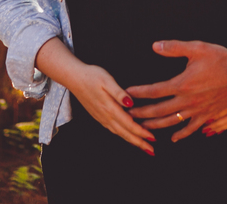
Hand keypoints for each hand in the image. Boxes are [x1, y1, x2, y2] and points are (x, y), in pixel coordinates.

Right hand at [34, 38, 155, 153]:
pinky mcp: (98, 116)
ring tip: (143, 146)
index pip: (129, 124)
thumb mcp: (106, 80)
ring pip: (119, 133)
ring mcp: (101, 117)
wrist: (73, 78)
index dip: (141, 132)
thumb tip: (130, 103)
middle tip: (152, 151)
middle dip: (139, 142)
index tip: (153, 138)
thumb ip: (118, 92)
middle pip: (125, 133)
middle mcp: (105, 116)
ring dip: (131, 140)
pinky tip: (127, 136)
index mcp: (109, 108)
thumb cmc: (91, 76)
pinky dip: (122, 135)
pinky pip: (113, 129)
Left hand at [126, 40, 226, 141]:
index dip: (139, 93)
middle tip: (129, 115)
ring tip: (144, 128)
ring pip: (173, 123)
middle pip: (159, 111)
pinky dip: (182, 134)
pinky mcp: (210, 117)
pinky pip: (192, 129)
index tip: (127, 94)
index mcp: (182, 84)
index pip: (154, 91)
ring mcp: (199, 112)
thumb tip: (154, 46)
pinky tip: (174, 138)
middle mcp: (188, 101)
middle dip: (142, 114)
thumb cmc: (222, 59)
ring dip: (157, 126)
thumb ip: (174, 47)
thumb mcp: (197, 48)